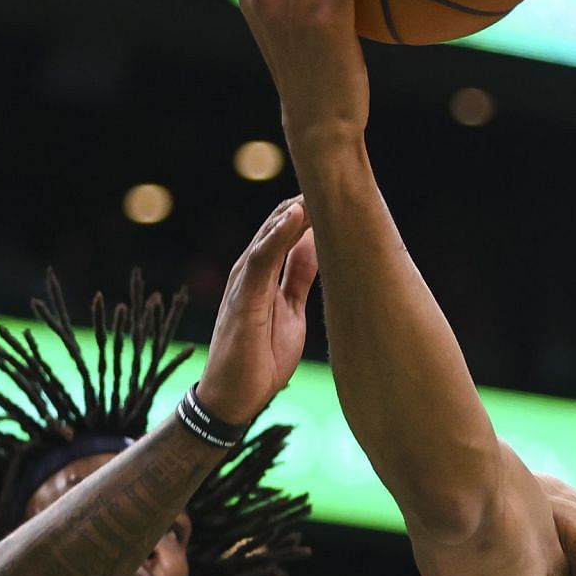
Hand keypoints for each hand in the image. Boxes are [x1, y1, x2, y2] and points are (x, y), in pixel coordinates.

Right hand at [196, 197, 320, 425]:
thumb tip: (319, 246)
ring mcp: (244, 283)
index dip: (312, 211)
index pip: (287, 232)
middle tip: (334, 176)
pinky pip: (261, 258)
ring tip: (318, 184)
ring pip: (270, 234)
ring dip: (293, 209)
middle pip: (279, 226)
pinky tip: (295, 214)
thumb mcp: (291, 312)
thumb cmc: (261, 358)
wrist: (234, 399)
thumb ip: (299, 278)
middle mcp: (251, 272)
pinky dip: (278, 234)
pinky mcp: (243, 298)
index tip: (341, 190)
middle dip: (304, 202)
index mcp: (265, 275)